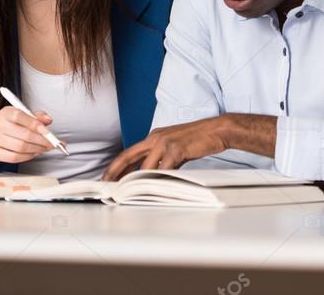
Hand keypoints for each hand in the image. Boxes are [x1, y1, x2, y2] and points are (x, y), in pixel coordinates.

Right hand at [0, 106, 58, 164]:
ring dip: (36, 150)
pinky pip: (13, 157)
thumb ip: (36, 117)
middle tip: (51, 144)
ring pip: (20, 147)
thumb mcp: (21, 118)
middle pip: (24, 135)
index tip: (48, 132)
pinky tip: (32, 154)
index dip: (36, 125)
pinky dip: (27, 157)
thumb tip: (48, 120)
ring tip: (43, 149)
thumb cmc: (8, 127)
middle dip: (41, 141)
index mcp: (5, 112)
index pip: (20, 116)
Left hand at [102, 117, 227, 180]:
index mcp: (154, 136)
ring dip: (136, 181)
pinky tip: (153, 188)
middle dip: (115, 172)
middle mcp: (155, 137)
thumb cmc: (198, 139)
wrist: (216, 130)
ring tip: (129, 193)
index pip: (129, 152)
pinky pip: (162, 169)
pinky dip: (157, 180)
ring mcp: (165, 143)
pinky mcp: (176, 149)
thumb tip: (152, 175)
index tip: (108, 176)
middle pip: (128, 156)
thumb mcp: (174, 146)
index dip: (116, 165)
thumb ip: (162, 158)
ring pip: (144, 166)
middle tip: (107, 185)